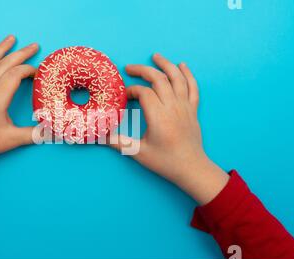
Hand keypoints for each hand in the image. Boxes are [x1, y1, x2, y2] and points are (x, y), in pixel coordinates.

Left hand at [0, 35, 38, 187]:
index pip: (15, 74)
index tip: (38, 73)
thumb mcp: (12, 139)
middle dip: (21, 53)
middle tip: (34, 45)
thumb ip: (34, 134)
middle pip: (4, 63)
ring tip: (11, 38)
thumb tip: (53, 132)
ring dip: (0, 48)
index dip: (29, 70)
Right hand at [110, 54, 228, 204]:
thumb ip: (119, 142)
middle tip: (129, 68)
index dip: (131, 91)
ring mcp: (185, 107)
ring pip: (177, 78)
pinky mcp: (193, 110)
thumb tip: (99, 136)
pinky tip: (182, 65)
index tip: (124, 97)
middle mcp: (173, 107)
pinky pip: (193, 87)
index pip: (144, 93)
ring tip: (155, 56)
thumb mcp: (139, 153)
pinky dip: (188, 74)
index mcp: (159, 116)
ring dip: (166, 65)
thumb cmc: (165, 161)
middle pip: (159, 79)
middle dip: (143, 70)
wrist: (192, 168)